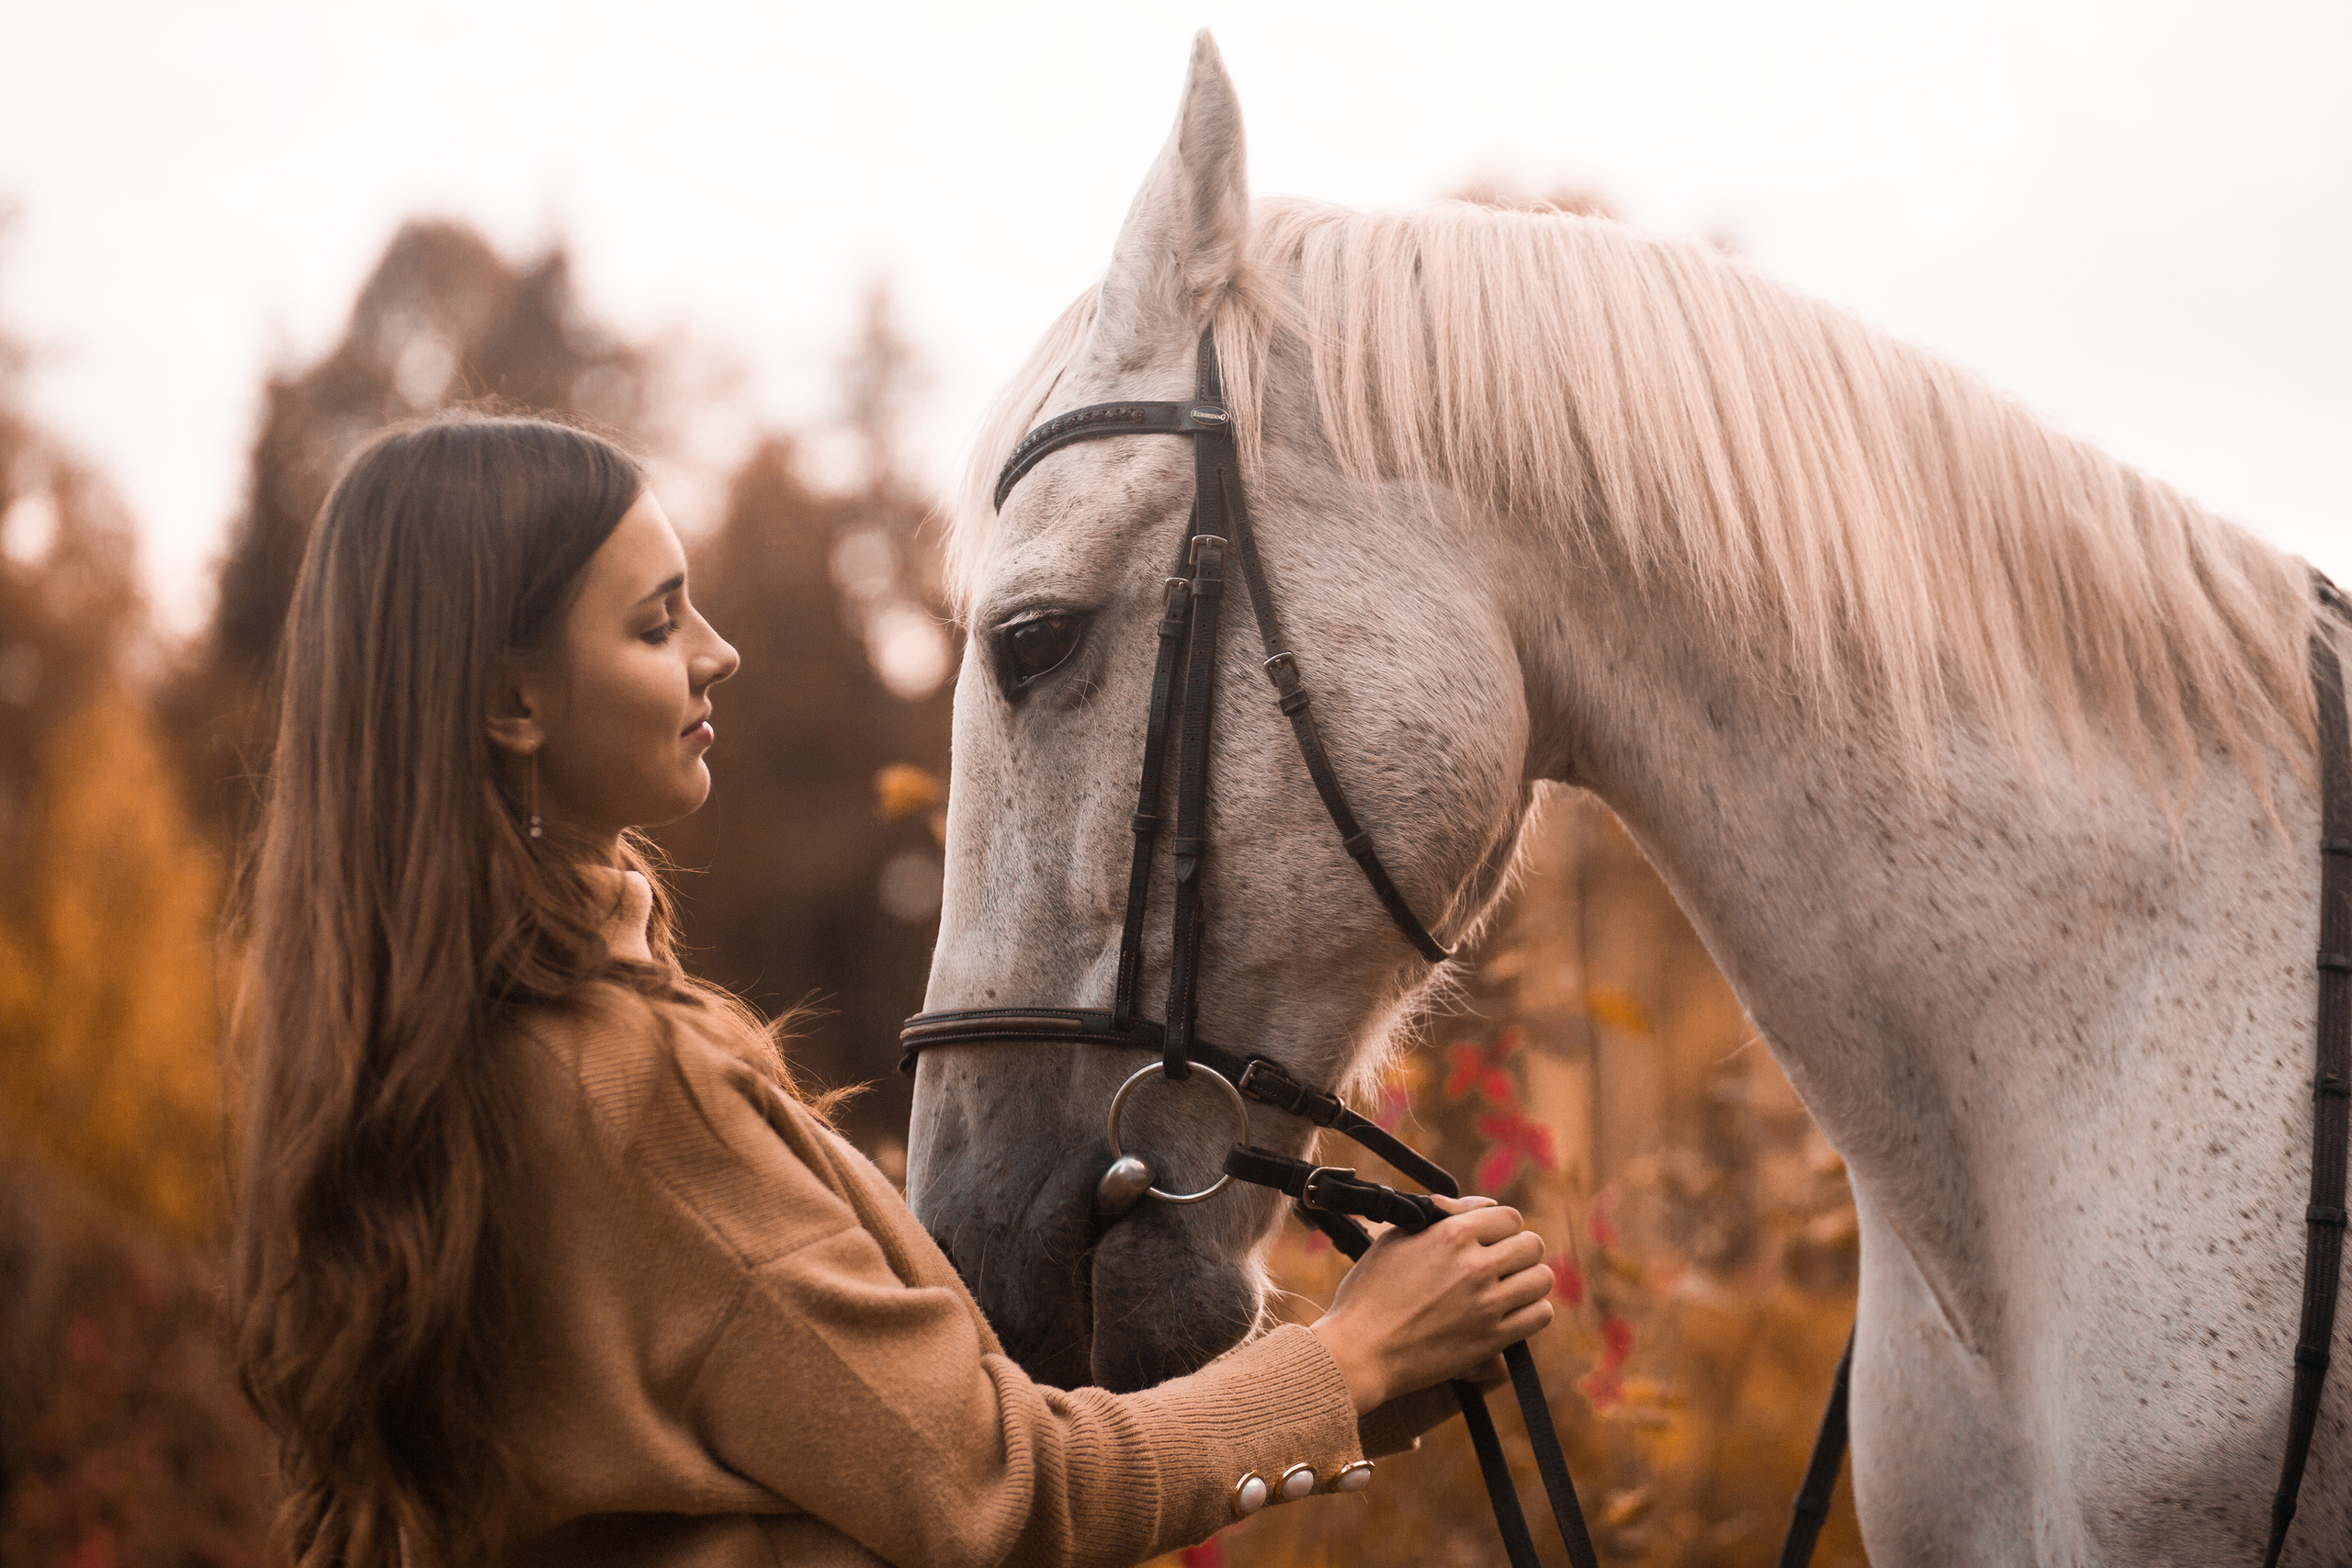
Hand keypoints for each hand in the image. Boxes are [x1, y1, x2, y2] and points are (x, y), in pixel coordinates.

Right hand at [1308, 1196, 1553, 1412]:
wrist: (1360, 1352)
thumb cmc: (1369, 1293)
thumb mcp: (1395, 1238)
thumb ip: (1444, 1217)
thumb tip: (1485, 1205)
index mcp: (1451, 1235)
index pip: (1510, 1217)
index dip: (1501, 1227)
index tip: (1490, 1240)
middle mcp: (1475, 1266)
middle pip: (1532, 1245)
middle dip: (1518, 1251)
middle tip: (1500, 1264)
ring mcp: (1487, 1304)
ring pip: (1542, 1279)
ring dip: (1529, 1280)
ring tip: (1509, 1288)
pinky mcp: (1493, 1339)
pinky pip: (1540, 1316)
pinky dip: (1531, 1311)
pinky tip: (1512, 1312)